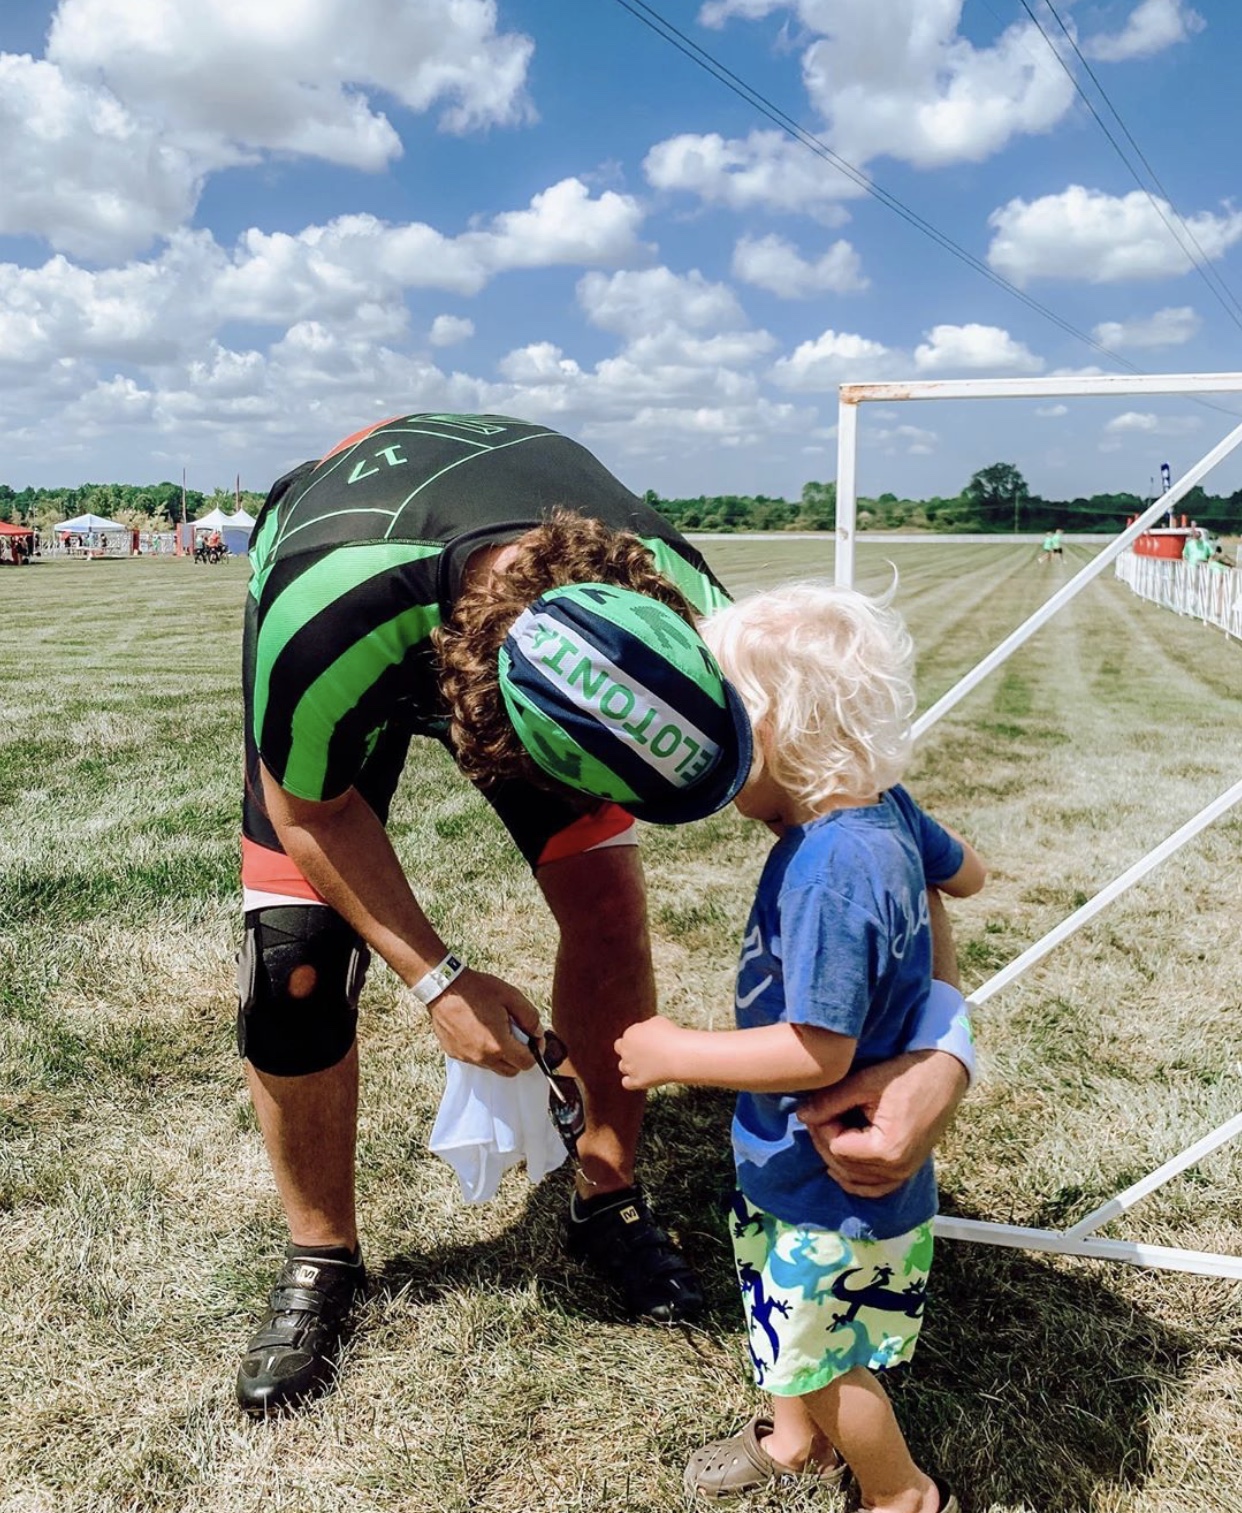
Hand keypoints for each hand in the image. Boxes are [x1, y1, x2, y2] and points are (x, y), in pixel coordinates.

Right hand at [427, 969, 540, 1074]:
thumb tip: (537, 1033)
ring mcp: (466, 1057)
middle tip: (517, 1036)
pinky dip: (482, 1051)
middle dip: (518, 1057)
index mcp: (498, 1045)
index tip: (533, 1038)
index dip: (535, 1051)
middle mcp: (482, 1057)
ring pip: (492, 1066)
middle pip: (511, 1071)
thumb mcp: (511, 996)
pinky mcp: (454, 1053)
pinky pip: (475, 1059)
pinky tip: (479, 1031)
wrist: (444, 986)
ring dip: (500, 1055)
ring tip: (496, 1030)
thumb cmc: (477, 989)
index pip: (526, 1063)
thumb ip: (530, 1017)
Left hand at [615, 1015, 684, 1090]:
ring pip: (623, 1067)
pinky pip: (626, 1083)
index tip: (644, 1042)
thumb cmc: (671, 1036)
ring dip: (631, 1066)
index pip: (626, 1037)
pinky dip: (630, 1081)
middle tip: (643, 1053)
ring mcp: (630, 1067)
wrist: (678, 1055)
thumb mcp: (657, 1021)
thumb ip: (646, 1027)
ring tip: (644, 1066)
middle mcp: (626, 1051)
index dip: (634, 1040)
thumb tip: (646, 1031)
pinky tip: (639, 1078)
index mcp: (630, 1035)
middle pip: (622, 1052)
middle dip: (630, 1052)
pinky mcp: (637, 1081)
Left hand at [797, 1050, 966, 1196]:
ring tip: (832, 1127)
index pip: (836, 1148)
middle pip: (843, 1165)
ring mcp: (903, 1174)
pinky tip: (840, 1162)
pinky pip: (874, 1187)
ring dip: (837, 1157)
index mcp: (887, 1150)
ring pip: (855, 1179)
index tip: (821, 1106)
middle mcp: (896, 1170)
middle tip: (820, 1114)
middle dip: (826, 1140)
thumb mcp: (864, 1083)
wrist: (944, 1076)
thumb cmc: (906, 1075)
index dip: (823, 1126)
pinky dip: (855, 1178)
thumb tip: (801, 1116)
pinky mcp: (907, 1171)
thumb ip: (830, 1102)